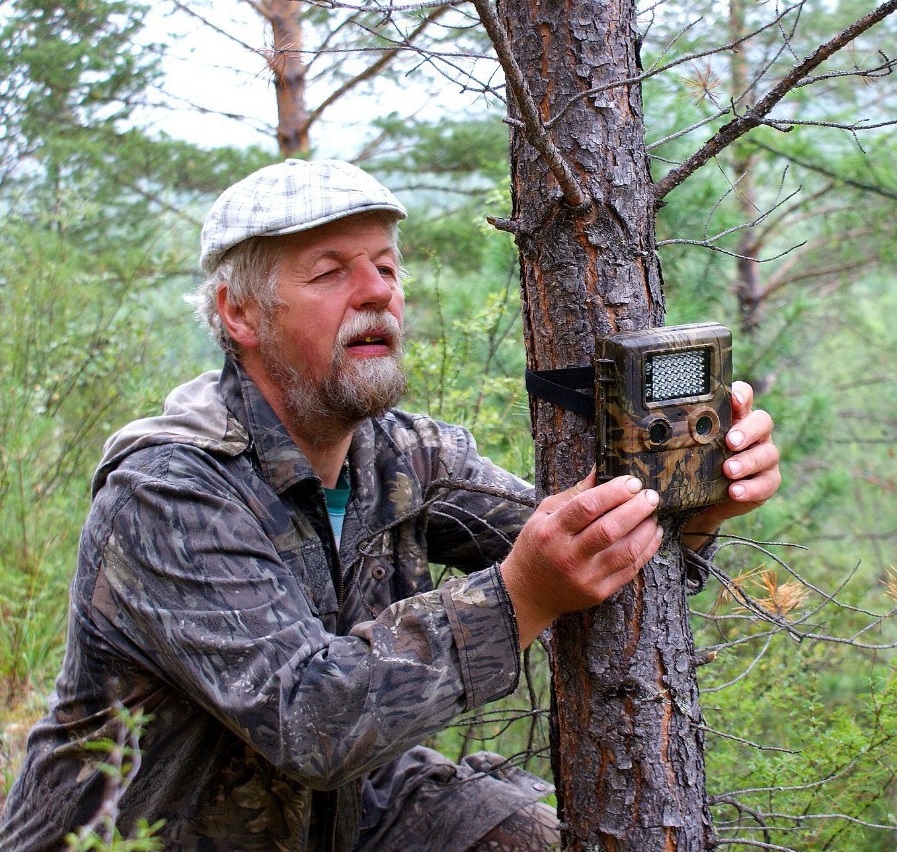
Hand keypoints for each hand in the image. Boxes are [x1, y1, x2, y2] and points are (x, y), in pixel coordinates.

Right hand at [500, 473, 662, 647]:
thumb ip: (575, 494)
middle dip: (636, 509)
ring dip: (646, 529)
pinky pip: (630, 569)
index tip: (632, 482)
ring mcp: (585, 577)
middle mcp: (568, 556)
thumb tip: (601, 470)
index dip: (614, 492)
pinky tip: (652, 534)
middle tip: (651, 495)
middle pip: (610, 530)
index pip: (587, 507)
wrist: (530, 591)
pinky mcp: (599, 592)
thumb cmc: (537, 545)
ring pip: (626, 551)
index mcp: (552, 531)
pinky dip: (646, 549)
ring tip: (653, 513)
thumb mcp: (545, 514)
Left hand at [682, 380, 780, 550]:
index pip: (743, 397)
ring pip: (767, 453)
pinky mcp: (767, 481)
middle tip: (730, 441)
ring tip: (728, 470)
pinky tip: (734, 491)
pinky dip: (751, 487)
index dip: (742, 395)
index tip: (733, 399)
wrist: (701, 502)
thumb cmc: (692, 466)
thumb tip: (648, 426)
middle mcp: (753, 434)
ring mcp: (763, 456)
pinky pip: (767, 482)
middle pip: (762, 421)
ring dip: (748, 461)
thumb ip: (678, 434)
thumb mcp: (684, 448)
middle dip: (747, 430)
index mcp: (734, 418)